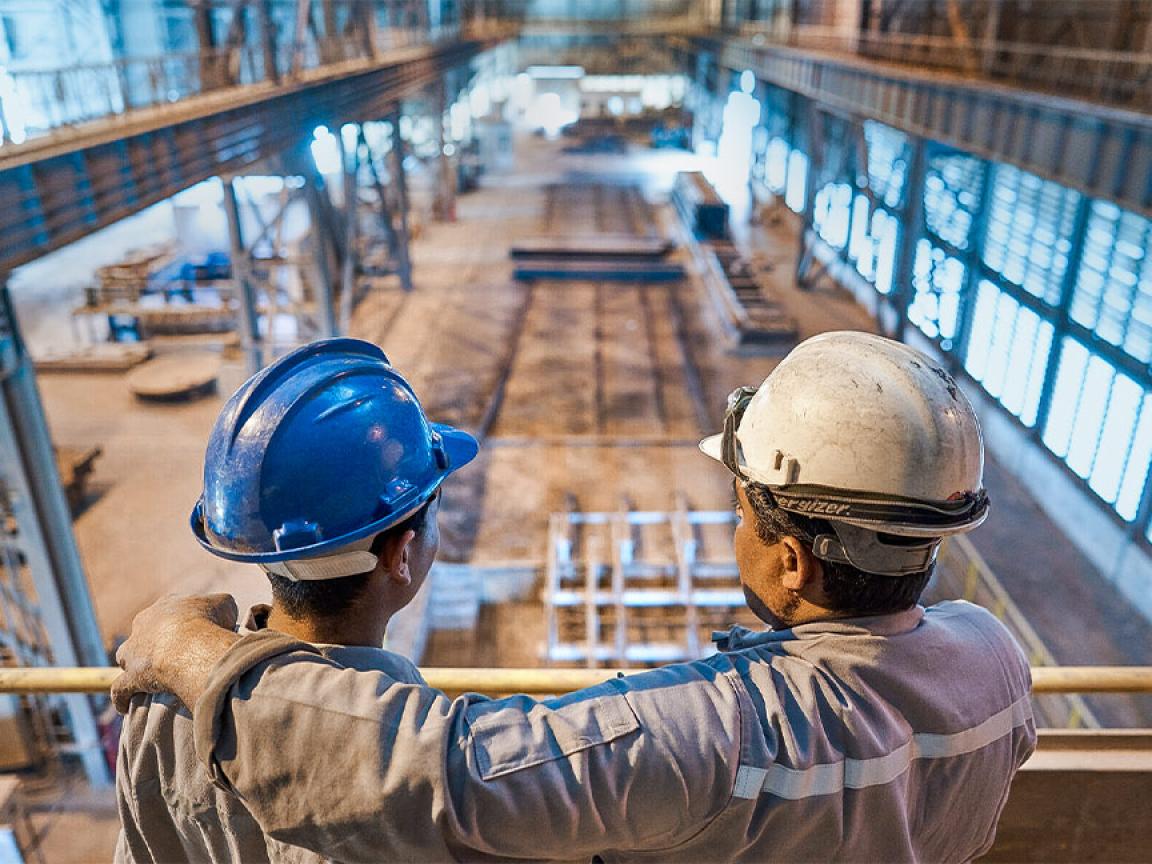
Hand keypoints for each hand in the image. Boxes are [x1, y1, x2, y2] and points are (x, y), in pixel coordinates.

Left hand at [112, 593, 240, 713]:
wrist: (191, 647)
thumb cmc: (209, 623)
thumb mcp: (224, 605)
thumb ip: (220, 608)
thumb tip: (222, 616)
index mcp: (167, 605)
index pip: (170, 610)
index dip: (182, 621)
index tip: (195, 631)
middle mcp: (144, 624)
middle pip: (146, 632)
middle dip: (157, 642)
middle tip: (177, 655)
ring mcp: (134, 651)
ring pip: (127, 657)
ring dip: (136, 666)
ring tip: (152, 678)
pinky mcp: (131, 676)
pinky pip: (120, 689)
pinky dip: (122, 698)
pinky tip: (126, 706)